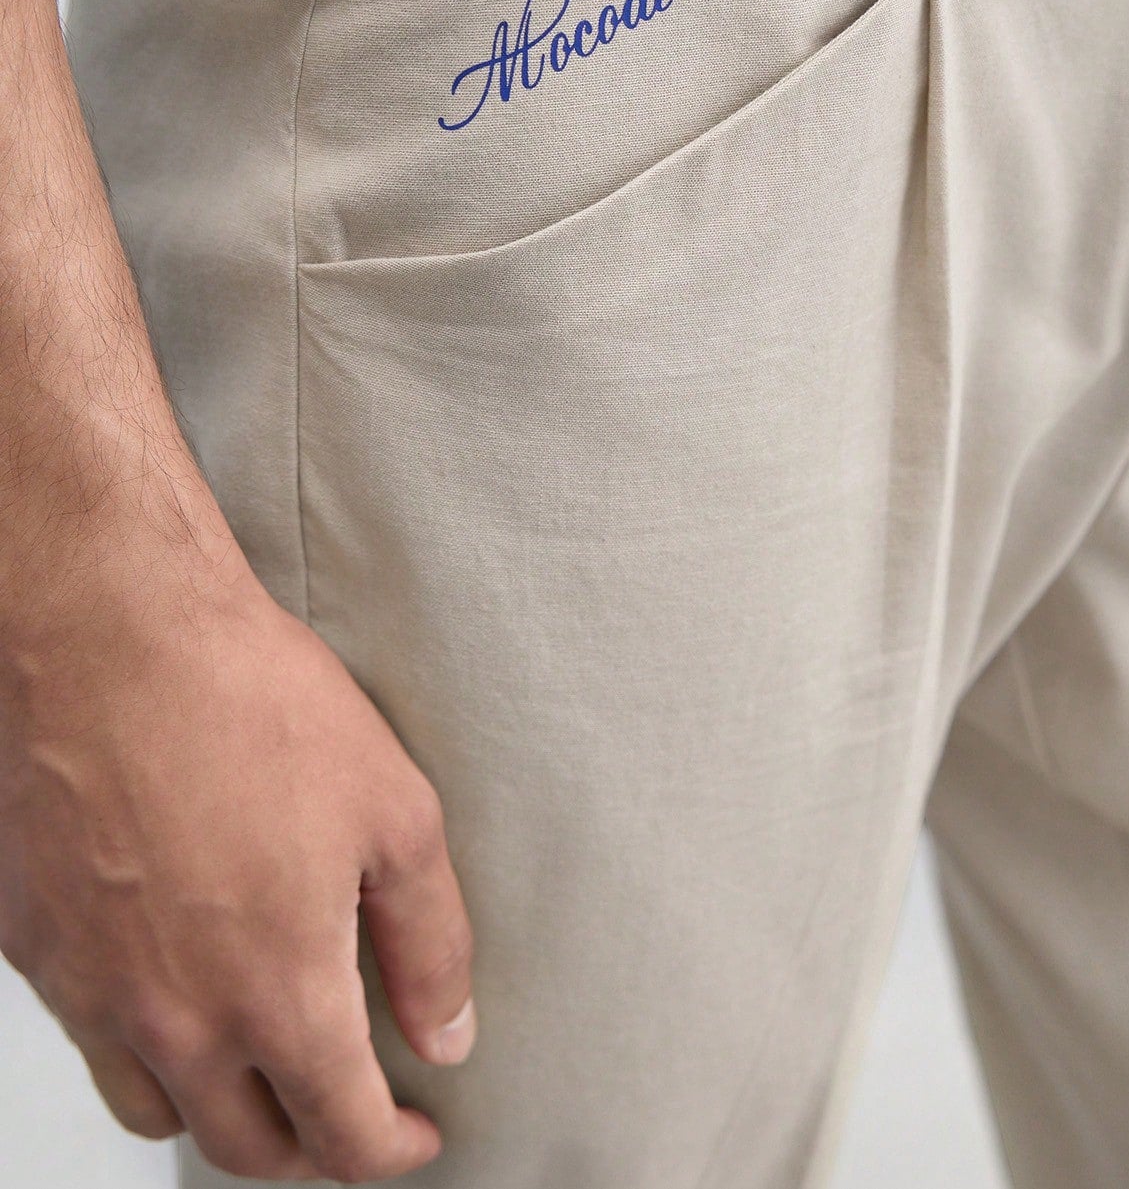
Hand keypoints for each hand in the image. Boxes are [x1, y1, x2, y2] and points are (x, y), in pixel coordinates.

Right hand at [0, 500, 474, 1182]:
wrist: (110, 632)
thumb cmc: (247, 702)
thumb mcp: (395, 812)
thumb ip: (431, 943)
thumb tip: (448, 1034)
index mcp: (275, 994)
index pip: (341, 1136)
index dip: (392, 1150)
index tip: (416, 1134)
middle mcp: (174, 1018)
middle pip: (244, 1147)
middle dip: (308, 1148)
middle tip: (343, 1112)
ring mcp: (91, 991)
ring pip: (159, 1107)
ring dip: (219, 1106)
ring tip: (260, 1061)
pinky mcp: (36, 948)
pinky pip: (92, 1034)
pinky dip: (143, 1039)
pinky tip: (177, 982)